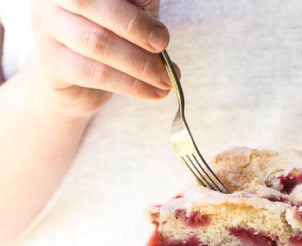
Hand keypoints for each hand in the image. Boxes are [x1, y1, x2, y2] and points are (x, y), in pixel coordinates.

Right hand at [30, 0, 171, 116]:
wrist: (71, 85)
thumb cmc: (105, 39)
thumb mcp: (126, 16)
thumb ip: (137, 9)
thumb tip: (154, 21)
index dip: (132, 3)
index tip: (156, 20)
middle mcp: (52, 0)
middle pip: (91, 4)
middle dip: (135, 26)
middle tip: (163, 44)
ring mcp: (46, 30)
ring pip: (98, 42)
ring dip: (141, 63)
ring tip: (166, 78)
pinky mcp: (51, 64)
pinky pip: (97, 73)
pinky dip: (133, 85)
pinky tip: (154, 92)